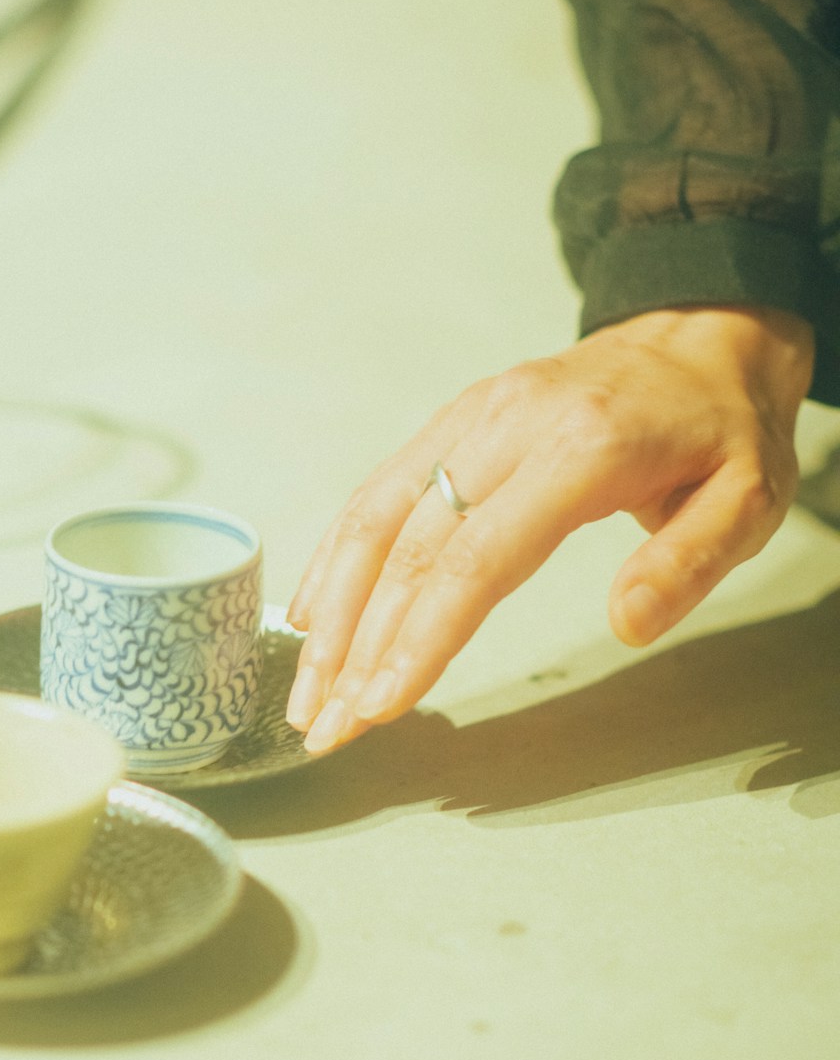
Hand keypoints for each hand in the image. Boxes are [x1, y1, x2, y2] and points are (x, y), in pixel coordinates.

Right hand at [286, 306, 814, 753]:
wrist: (698, 335)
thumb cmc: (719, 428)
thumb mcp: (749, 498)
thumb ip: (690, 563)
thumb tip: (628, 625)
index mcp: (581, 447)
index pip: (476, 558)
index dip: (419, 637)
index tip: (381, 703)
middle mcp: (507, 424)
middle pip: (408, 548)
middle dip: (355, 647)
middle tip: (329, 724)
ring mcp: (469, 419)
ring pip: (373, 519)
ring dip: (330, 612)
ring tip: (308, 690)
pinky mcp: (450, 424)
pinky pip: (376, 493)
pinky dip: (335, 559)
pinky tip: (312, 619)